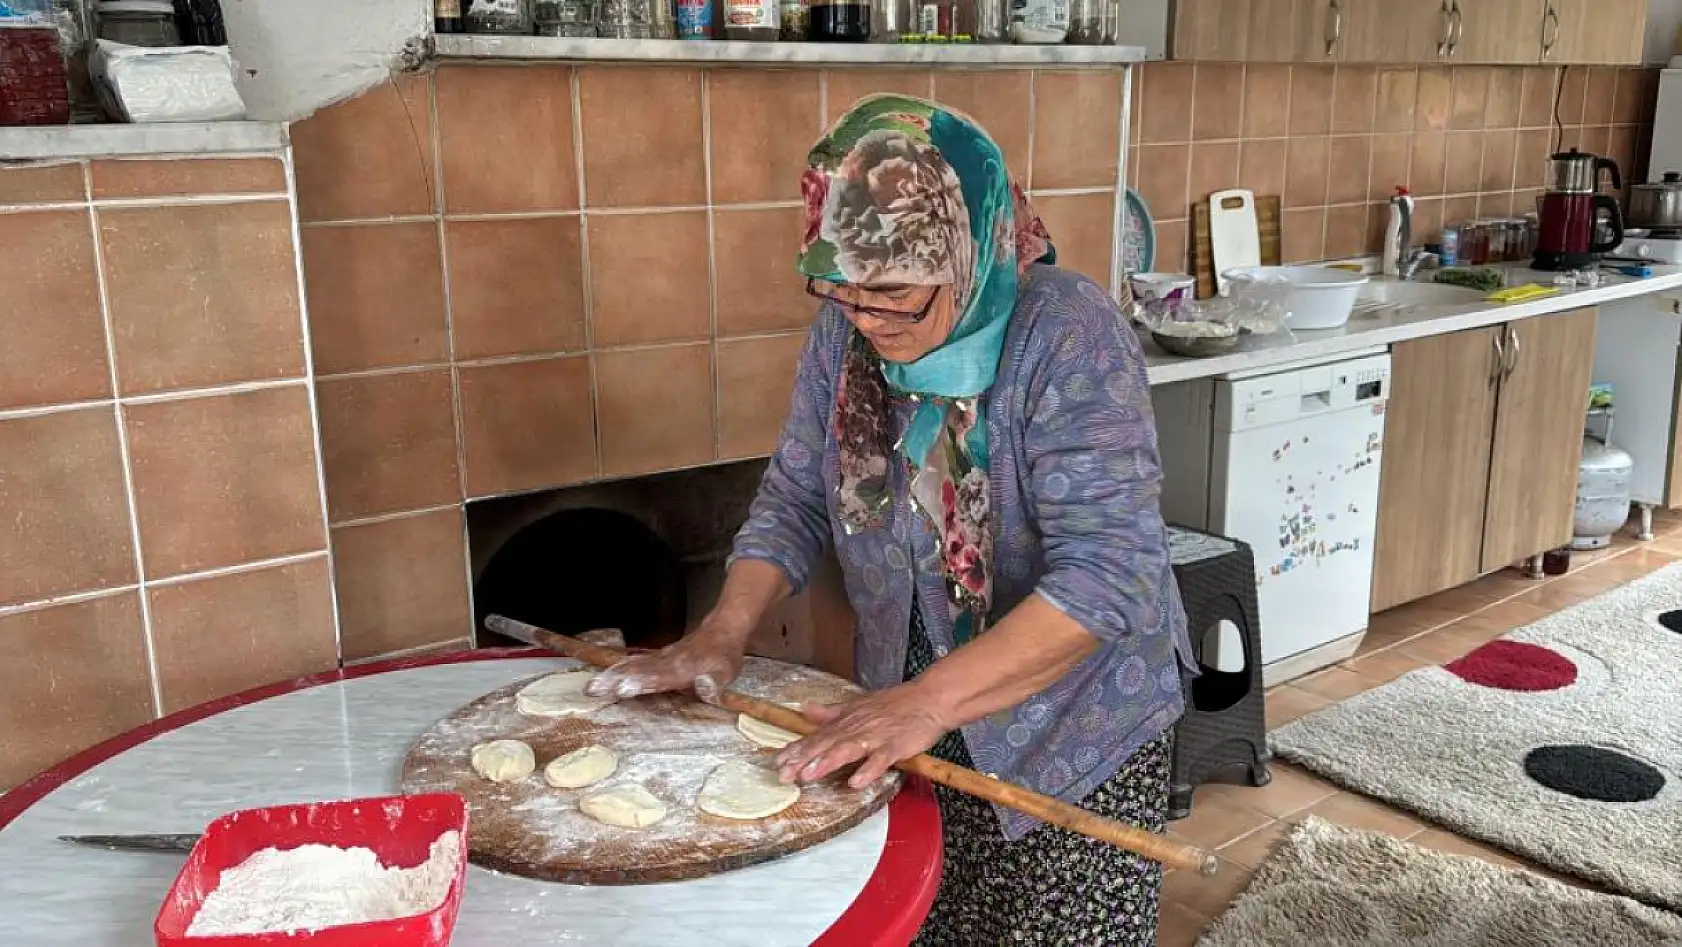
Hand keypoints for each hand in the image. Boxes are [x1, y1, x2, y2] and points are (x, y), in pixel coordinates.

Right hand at [584, 622, 746, 703]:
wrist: (721, 630)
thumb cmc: (723, 657)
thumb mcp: (726, 671)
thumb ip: (714, 682)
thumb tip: (705, 689)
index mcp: (683, 669)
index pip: (659, 677)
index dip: (642, 683)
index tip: (623, 688)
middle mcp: (667, 663)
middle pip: (638, 671)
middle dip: (615, 680)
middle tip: (593, 688)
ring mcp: (661, 658)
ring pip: (633, 666)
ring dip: (612, 675)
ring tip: (592, 685)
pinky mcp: (659, 657)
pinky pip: (636, 662)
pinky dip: (620, 668)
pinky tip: (607, 675)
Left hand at [775, 683, 955, 789]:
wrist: (929, 699)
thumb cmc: (894, 704)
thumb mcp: (858, 705)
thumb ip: (830, 712)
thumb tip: (804, 709)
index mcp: (848, 721)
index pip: (818, 736)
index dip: (798, 749)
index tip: (777, 761)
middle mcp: (857, 727)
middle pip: (827, 744)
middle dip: (804, 758)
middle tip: (783, 773)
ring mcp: (876, 737)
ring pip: (848, 750)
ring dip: (827, 762)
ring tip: (808, 775)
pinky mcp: (896, 746)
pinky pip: (880, 759)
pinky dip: (868, 770)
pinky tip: (856, 783)